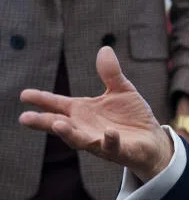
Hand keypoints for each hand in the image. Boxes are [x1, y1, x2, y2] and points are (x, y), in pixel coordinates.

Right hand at [18, 46, 173, 181]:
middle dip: (44, 122)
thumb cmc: (131, 116)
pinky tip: (109, 132)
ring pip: (80, 140)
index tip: (24, 94)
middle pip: (60, 125)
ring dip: (69, 133)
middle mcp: (86, 127)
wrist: (152, 140)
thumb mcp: (121, 90)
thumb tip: (104, 49)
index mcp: (83, 112)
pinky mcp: (119, 150)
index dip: (42, 100)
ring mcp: (100, 141)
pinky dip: (109, 140)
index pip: (58, 105)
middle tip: (25, 118)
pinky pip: (112, 146)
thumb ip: (110, 73)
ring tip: (58, 125)